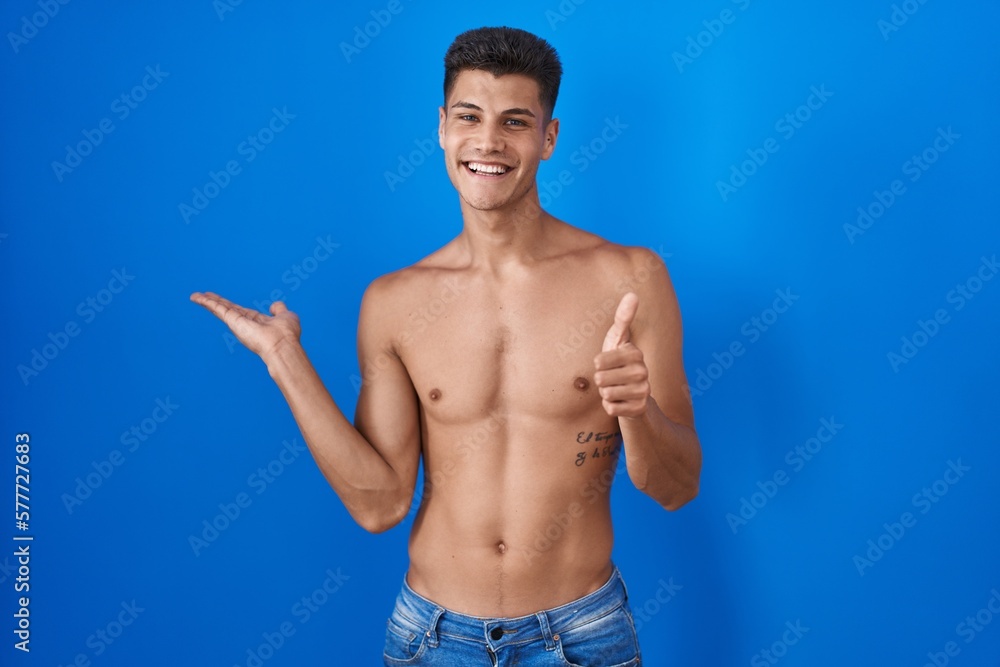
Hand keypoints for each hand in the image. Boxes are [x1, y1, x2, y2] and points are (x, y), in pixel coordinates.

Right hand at [190, 291, 301, 360]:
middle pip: (227, 310)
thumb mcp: (286, 316)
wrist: (282, 346)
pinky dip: (207, 302)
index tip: (224, 303)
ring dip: (207, 302)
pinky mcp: (232, 321)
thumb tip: (275, 305)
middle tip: (202, 296)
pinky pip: (218, 309)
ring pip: (220, 309)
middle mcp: (245, 323)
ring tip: (195, 296)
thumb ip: (280, 310)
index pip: (241, 312)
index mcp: (257, 322)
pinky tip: (197, 297)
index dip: (232, 307)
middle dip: (216, 303)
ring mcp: (238, 323)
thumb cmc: (287, 335)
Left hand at [594, 292, 649, 417]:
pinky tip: (620, 403)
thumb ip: (623, 318)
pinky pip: (610, 408)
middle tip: (611, 379)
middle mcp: (643, 372)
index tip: (607, 364)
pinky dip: (610, 407)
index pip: (599, 361)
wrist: (634, 396)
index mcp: (636, 354)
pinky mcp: (639, 410)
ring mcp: (643, 392)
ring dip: (606, 393)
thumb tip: (633, 293)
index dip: (598, 364)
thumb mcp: (618, 340)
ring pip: (605, 394)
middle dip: (601, 381)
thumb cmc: (619, 364)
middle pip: (600, 378)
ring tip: (616, 389)